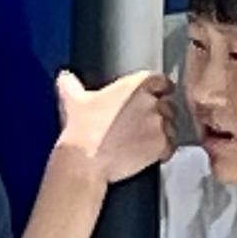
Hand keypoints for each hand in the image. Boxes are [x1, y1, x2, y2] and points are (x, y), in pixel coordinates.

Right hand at [48, 67, 175, 185]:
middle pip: (168, 104)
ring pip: (172, 126)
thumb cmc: (82, 129)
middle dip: (160, 113)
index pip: (161, 80)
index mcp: (136, 85)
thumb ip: (71, 84)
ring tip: (145, 140)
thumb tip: (65, 78)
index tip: (157, 93)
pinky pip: (171, 146)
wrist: (86, 159)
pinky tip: (151, 153)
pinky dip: (164, 150)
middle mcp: (152, 102)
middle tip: (144, 123)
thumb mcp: (72, 99)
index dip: (160, 88)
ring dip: (163, 132)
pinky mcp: (161, 146)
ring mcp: (159, 124)